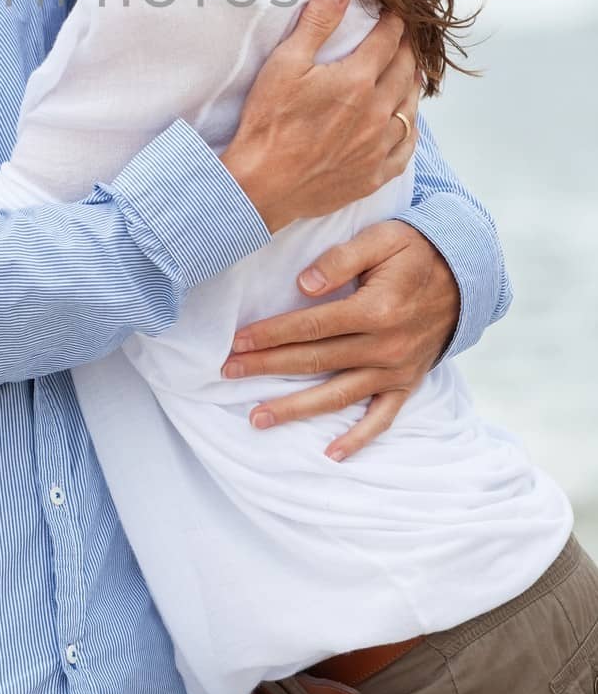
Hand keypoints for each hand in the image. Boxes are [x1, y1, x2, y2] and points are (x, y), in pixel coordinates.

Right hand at [221, 0, 420, 233]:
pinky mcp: (375, 174)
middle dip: (407, 49)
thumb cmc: (268, 123)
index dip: (394, 23)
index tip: (395, 13)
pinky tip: (404, 120)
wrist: (263, 184)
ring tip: (409, 73)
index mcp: (358, 80)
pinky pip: (407, 146)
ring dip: (412, 84)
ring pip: (411, 106)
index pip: (388, 40)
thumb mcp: (286, 64)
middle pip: (406, 70)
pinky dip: (409, 127)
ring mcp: (380, 146)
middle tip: (404, 38)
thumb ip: (318, 22)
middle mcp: (378, 112)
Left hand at [222, 221, 459, 457]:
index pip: (311, 326)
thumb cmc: (414, 251)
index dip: (270, 334)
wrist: (465, 275)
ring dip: (296, 409)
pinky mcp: (407, 383)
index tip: (237, 342)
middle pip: (315, 361)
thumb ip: (341, 259)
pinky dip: (359, 438)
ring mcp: (396, 370)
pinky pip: (382, 418)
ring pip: (338, 395)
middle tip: (228, 373)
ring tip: (257, 419)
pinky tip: (332, 454)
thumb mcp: (382, 238)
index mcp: (375, 309)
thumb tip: (303, 286)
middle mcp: (385, 346)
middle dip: (267, 367)